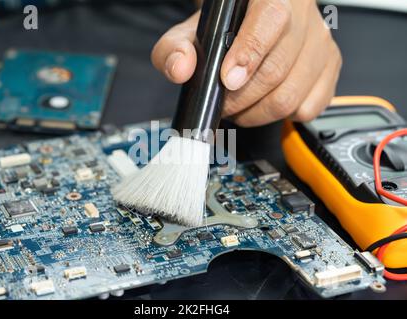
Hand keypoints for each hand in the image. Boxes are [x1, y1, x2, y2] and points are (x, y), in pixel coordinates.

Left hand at [151, 0, 341, 126]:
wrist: (251, 17)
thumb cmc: (226, 25)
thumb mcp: (193, 31)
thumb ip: (175, 47)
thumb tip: (180, 69)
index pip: (270, 21)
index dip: (248, 55)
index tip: (227, 81)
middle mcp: (304, 16)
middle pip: (277, 70)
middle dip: (242, 99)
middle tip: (224, 103)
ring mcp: (320, 43)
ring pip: (292, 96)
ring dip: (258, 113)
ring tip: (240, 108)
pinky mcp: (329, 67)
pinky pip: (309, 107)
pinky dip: (282, 116)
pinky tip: (265, 105)